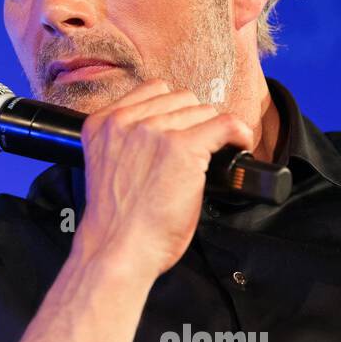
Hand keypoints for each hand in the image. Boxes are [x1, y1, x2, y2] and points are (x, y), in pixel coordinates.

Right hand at [72, 79, 253, 278]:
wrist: (117, 250)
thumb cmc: (115, 223)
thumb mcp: (105, 167)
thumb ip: (125, 142)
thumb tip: (166, 132)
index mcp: (101, 124)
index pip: (151, 90)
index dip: (173, 110)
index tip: (182, 129)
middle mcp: (125, 121)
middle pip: (180, 99)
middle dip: (193, 122)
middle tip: (198, 150)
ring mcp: (153, 132)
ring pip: (202, 111)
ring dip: (213, 131)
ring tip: (213, 154)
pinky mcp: (182, 148)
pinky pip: (225, 124)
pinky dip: (238, 133)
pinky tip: (239, 145)